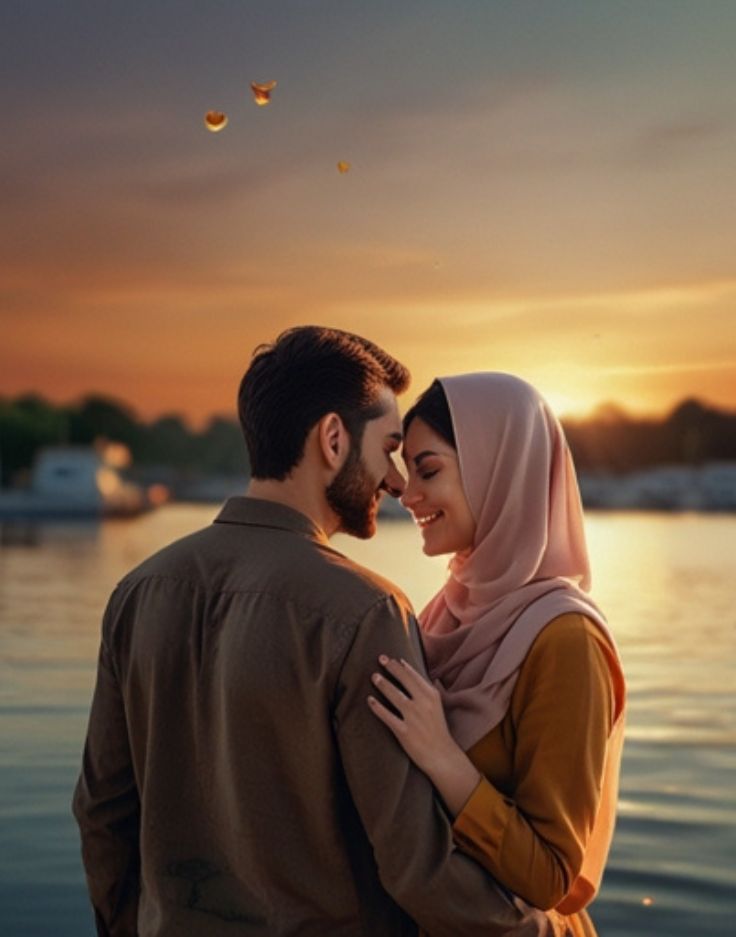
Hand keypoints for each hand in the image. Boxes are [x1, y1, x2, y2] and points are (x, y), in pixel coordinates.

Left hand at [367, 656, 461, 777]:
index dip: (401, 665)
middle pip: (404, 680)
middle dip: (391, 668)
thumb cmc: (437, 730)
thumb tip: (417, 673)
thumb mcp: (437, 705)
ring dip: (383, 684)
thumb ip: (428, 689)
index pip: (414, 675)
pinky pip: (387, 716)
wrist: (441, 756)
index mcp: (432, 695)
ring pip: (395, 695)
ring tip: (374, 676)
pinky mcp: (404, 731)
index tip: (392, 658)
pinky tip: (370, 700)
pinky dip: (377, 707)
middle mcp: (423, 704)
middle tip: (380, 659)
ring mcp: (413, 717)